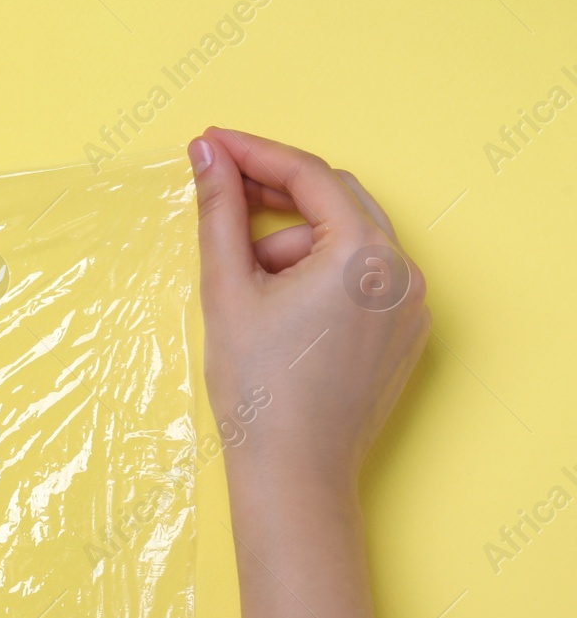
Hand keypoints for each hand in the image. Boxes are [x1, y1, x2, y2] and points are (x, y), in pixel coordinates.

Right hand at [188, 127, 429, 497]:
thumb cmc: (259, 391)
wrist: (293, 473)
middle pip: (334, 201)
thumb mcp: (227, 291)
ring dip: (295, 246)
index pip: (307, 175)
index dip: (253, 154)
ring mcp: (411, 305)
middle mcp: (401, 272)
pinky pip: (363, 280)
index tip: (212, 145)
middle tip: (221, 195)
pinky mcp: (405, 333)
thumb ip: (219, 212)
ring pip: (347, 242)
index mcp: (363, 254)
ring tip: (250, 291)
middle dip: (274, 198)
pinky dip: (321, 278)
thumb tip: (207, 155)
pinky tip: (282, 312)